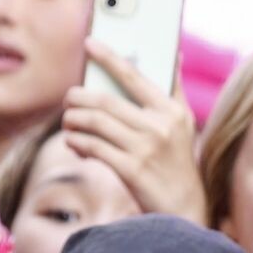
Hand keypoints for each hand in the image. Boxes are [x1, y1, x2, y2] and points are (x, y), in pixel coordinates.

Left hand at [63, 40, 206, 222]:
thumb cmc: (177, 162)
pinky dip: (77, 142)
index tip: (89, 43)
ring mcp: (145, 148)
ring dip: (73, 120)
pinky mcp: (131, 170)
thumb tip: (175, 52)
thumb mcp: (183, 124)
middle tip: (68, 98)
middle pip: (105, 101)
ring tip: (68, 121)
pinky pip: (93, 147)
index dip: (108, 57)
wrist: (184, 208)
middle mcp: (159, 126)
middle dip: (78, 97)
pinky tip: (74, 142)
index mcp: (171, 110)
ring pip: (95, 123)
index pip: (134, 76)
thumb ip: (175, 89)